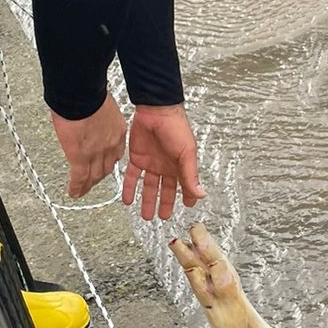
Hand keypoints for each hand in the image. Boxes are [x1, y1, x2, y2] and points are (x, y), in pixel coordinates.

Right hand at [50, 95, 126, 196]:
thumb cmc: (88, 92)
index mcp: (117, 130)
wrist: (81, 93)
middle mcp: (110, 144)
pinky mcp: (80, 157)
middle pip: (107, 166)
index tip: (106, 162)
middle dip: (101, 175)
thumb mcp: (102, 104)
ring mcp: (96, 153)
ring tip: (84, 190)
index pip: (116, 151)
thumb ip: (98, 114)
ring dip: (89, 184)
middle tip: (95, 180)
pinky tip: (74, 192)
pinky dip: (77, 187)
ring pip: (94, 175)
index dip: (110, 159)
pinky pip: (80, 177)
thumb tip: (88, 111)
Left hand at [121, 103, 203, 219]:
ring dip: (146, 201)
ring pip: (148, 186)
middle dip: (164, 204)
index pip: (184, 186)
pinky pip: (132, 176)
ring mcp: (151, 163)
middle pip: (165, 190)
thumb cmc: (175, 128)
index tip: (187, 207)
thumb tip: (200, 195)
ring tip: (145, 215)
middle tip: (162, 216)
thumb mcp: (186, 154)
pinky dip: (129, 188)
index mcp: (180, 166)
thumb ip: (190, 176)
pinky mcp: (137, 158)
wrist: (155, 111)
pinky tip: (127, 199)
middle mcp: (166, 166)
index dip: (186, 197)